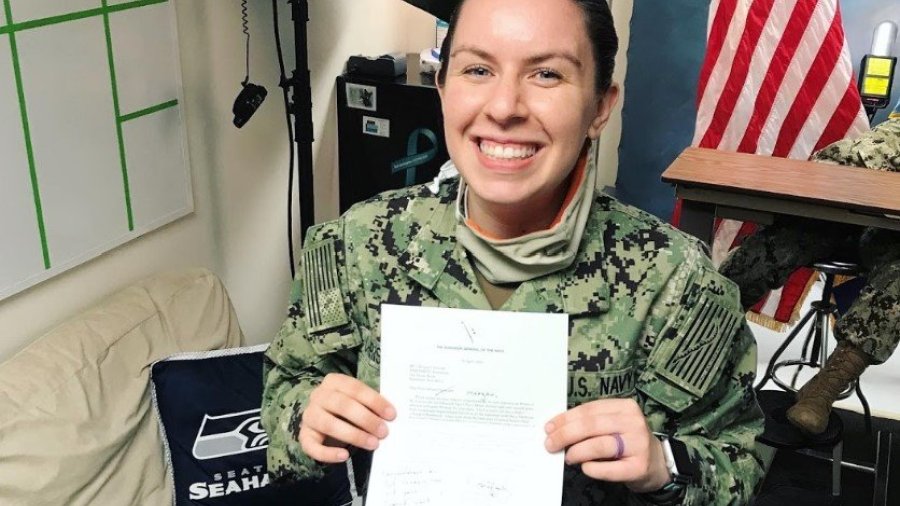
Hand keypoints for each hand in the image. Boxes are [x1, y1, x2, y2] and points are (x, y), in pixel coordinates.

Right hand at [299, 373, 395, 462]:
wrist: (323, 420)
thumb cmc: (347, 408)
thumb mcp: (357, 401)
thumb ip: (370, 406)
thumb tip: (389, 417)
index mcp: (333, 382)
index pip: (355, 388)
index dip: (374, 401)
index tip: (391, 415)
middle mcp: (318, 395)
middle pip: (342, 405)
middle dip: (365, 419)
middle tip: (383, 432)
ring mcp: (309, 415)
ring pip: (329, 424)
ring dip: (353, 435)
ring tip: (372, 444)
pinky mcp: (304, 436)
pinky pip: (312, 446)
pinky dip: (328, 453)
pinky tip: (344, 456)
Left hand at [544, 399, 669, 492]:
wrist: (656, 463)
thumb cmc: (628, 441)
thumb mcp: (614, 424)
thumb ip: (591, 423)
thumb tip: (557, 428)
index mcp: (625, 407)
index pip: (589, 410)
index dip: (565, 418)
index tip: (549, 427)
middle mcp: (634, 423)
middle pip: (591, 426)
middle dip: (565, 435)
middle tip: (551, 444)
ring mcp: (638, 445)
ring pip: (599, 445)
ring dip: (577, 451)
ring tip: (568, 457)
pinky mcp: (639, 467)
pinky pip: (608, 468)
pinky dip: (592, 468)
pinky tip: (585, 467)